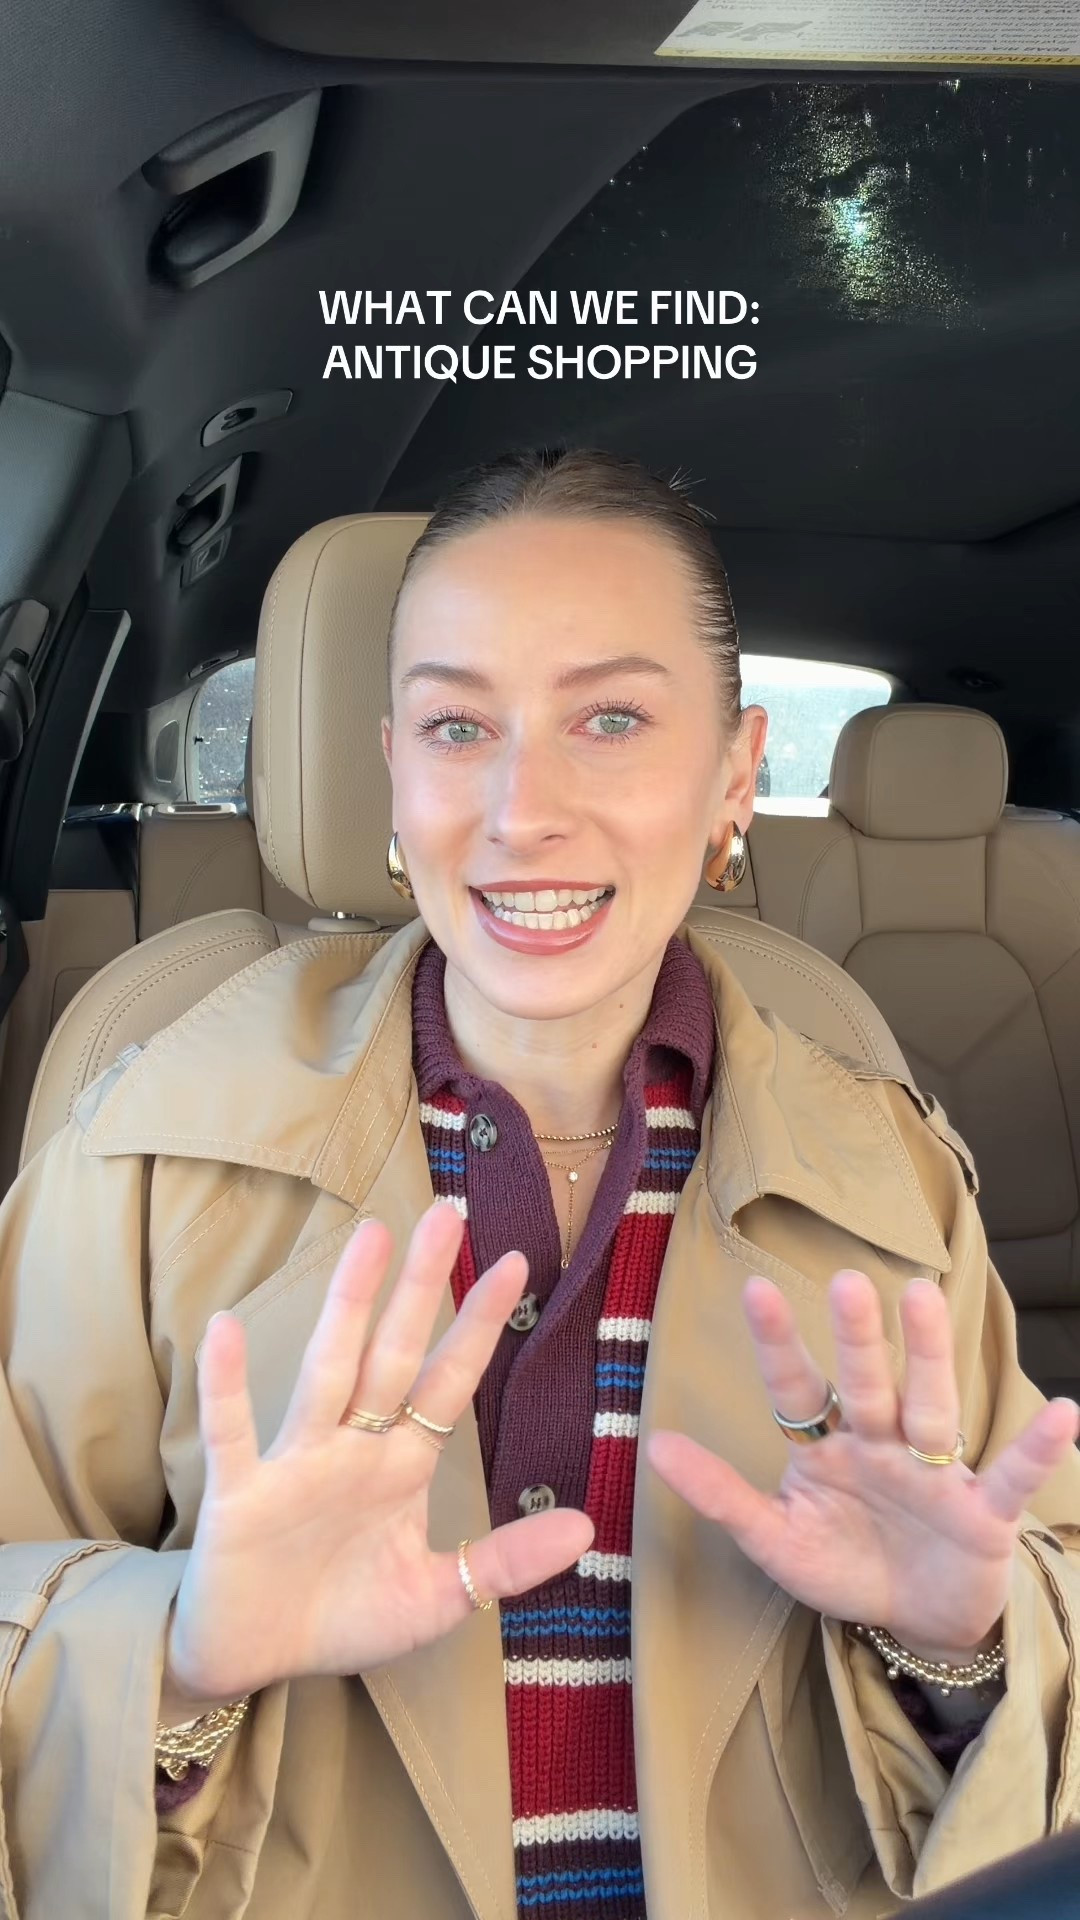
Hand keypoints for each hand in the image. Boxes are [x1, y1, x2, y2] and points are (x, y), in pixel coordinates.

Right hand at [167, 1203, 593, 1702]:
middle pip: (392, 1354)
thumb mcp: (436, 1598)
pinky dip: (225, 1383)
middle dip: (420, 1287)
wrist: (251, 1658)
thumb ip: (503, 1564)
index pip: (447, 1383)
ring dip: (347, 1305)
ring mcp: (295, 1462)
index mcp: (401, 1466)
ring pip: (326, 1370)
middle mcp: (352, 1447)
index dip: (478, 1327)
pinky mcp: (241, 1493)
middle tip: (445, 1214)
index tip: (516, 1262)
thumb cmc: (343, 1617)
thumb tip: (587, 1530)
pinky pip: (232, 1431)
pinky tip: (225, 1328)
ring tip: (368, 1236)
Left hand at [647, 1269, 1079, 1655]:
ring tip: (924, 1300)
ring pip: (930, 1407)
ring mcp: (934, 1473)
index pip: (797, 1387)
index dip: (778, 1342)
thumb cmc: (846, 1564)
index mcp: (828, 1445)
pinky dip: (1036, 1450)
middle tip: (848, 1281)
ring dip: (928, 1357)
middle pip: (867, 1384)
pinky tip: (1064, 1414)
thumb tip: (655, 1445)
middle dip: (858, 1338)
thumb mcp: (777, 1541)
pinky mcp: (981, 1515)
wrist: (918, 1622)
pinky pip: (1010, 1478)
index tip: (755, 1287)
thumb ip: (722, 1495)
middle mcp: (881, 1443)